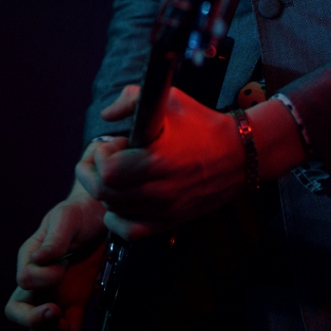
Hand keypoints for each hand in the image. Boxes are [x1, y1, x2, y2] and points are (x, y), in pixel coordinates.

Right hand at [5, 139, 124, 330]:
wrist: (103, 214)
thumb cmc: (79, 211)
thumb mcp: (67, 218)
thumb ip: (54, 239)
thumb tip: (38, 259)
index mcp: (31, 257)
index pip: (24, 280)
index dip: (43, 280)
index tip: (64, 266)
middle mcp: (40, 278)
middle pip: (19, 309)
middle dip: (33, 319)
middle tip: (55, 314)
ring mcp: (57, 291)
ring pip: (40, 324)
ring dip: (50, 330)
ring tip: (67, 325)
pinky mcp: (76, 298)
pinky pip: (70, 324)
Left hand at [75, 85, 245, 240]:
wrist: (240, 154)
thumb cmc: (203, 124)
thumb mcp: (171, 100)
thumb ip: (133, 99)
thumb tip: (107, 115)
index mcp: (158, 159)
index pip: (109, 171)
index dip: (100, 156)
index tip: (110, 143)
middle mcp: (160, 189)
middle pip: (106, 193)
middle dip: (91, 174)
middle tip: (95, 160)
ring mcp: (166, 208)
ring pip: (115, 210)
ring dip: (105, 192)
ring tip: (113, 175)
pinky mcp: (172, 220)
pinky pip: (132, 232)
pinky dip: (117, 221)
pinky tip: (117, 206)